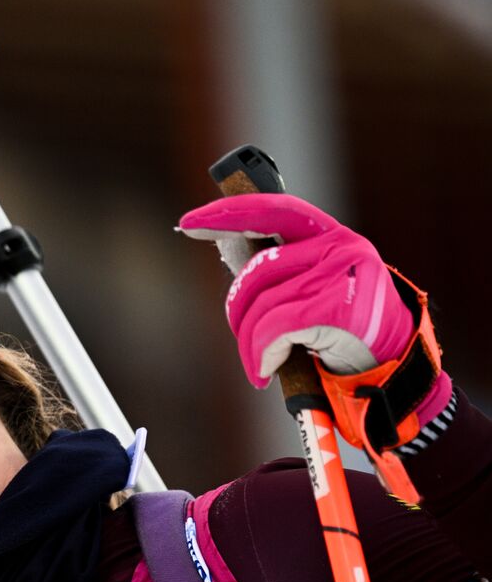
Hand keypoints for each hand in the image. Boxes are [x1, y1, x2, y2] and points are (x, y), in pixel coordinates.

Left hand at [178, 193, 418, 387]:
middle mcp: (340, 247)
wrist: (391, 364)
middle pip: (259, 272)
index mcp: (331, 235)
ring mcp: (340, 277)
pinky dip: (262, 354)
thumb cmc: (345, 326)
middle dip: (238, 310)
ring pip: (263, 306)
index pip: (275, 211)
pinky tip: (266, 370)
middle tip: (243, 338)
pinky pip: (274, 330)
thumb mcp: (318, 284)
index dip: (230, 215)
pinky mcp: (337, 311)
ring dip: (250, 343)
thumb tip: (229, 249)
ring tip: (259, 362)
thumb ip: (285, 266)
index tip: (190, 222)